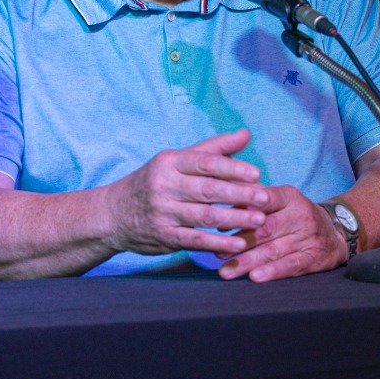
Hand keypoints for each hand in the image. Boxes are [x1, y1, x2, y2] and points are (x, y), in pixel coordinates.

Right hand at [109, 129, 270, 256]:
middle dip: (239, 194)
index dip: (232, 168)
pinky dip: (218, 243)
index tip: (256, 174)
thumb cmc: (155, 181)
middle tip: (265, 198)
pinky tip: (239, 245)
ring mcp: (163, 212)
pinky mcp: (164, 236)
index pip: (205, 163)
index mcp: (170, 162)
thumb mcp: (177, 160)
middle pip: (207, 190)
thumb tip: (246, 134)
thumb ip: (214, 149)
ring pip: (204, 216)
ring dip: (234, 220)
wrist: (114, 213)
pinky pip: (195, 240)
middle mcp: (164, 185)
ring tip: (259, 221)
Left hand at [214, 186, 346, 282]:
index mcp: (289, 196)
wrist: (336, 231)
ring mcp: (308, 237)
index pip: (265, 201)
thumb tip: (225, 207)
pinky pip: (291, 265)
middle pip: (266, 229)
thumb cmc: (295, 215)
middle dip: (240, 242)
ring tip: (227, 271)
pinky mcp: (314, 258)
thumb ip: (254, 200)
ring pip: (274, 250)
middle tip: (218, 253)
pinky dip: (272, 272)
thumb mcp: (281, 200)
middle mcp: (300, 215)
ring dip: (248, 261)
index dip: (242, 212)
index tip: (221, 225)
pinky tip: (255, 277)